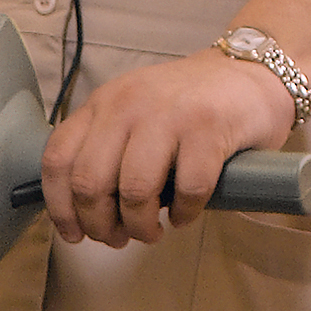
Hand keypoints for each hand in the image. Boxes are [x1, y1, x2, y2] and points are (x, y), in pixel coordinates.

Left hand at [39, 41, 297, 249]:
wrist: (251, 71)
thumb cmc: (190, 105)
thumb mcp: (134, 114)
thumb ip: (106, 148)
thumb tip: (86, 213)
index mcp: (103, 103)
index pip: (58, 159)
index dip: (61, 208)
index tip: (75, 234)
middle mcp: (128, 104)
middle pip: (90, 183)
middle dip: (100, 225)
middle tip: (118, 238)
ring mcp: (169, 113)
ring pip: (134, 190)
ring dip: (140, 226)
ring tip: (152, 232)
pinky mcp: (209, 127)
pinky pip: (187, 189)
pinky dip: (183, 214)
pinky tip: (185, 215)